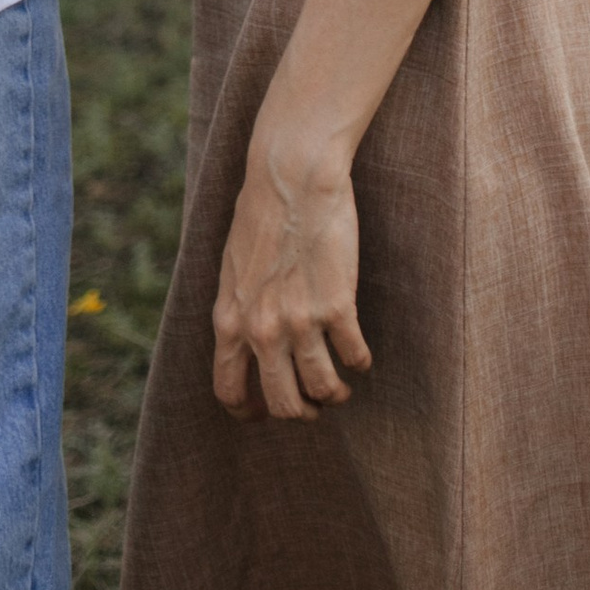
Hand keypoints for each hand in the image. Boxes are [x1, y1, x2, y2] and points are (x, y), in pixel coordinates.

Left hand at [210, 128, 372, 420]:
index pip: (229, 390)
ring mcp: (300, 321)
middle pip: (282, 403)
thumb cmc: (260, 213)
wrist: (291, 176)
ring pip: (323, 389)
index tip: (265, 413)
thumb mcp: (232, 268)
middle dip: (301, 412)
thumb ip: (239, 311)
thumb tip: (246, 346)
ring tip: (342, 386)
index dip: (249, 411)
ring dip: (335, 394)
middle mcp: (261, 329)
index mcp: (229, 320)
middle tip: (314, 405)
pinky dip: (360, 361)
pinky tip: (360, 352)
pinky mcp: (337, 307)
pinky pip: (354, 356)